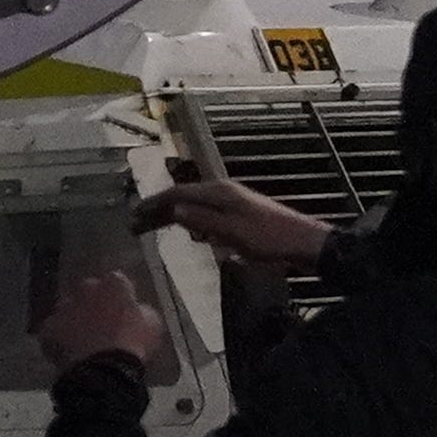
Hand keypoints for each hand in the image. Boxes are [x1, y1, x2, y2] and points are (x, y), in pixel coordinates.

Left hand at [38, 269, 169, 373]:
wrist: (104, 368)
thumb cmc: (133, 343)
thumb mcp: (152, 325)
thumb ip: (142, 311)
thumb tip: (138, 311)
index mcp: (114, 283)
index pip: (117, 282)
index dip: (120, 297)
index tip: (124, 311)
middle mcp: (87, 287)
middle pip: (89, 291)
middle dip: (94, 303)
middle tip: (103, 324)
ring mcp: (65, 306)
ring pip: (69, 309)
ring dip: (75, 319)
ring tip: (84, 339)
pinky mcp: (50, 326)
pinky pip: (54, 329)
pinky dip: (59, 338)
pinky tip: (69, 350)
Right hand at [134, 179, 334, 273]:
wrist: (303, 243)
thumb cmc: (269, 239)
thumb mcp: (233, 232)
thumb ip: (203, 220)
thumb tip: (174, 210)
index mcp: (219, 192)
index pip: (177, 194)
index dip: (154, 204)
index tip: (133, 216)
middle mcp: (222, 192)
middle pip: (182, 198)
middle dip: (158, 211)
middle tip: (135, 226)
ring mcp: (231, 203)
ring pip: (193, 206)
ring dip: (172, 217)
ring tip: (151, 229)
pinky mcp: (238, 216)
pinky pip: (206, 215)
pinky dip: (191, 222)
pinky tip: (188, 233)